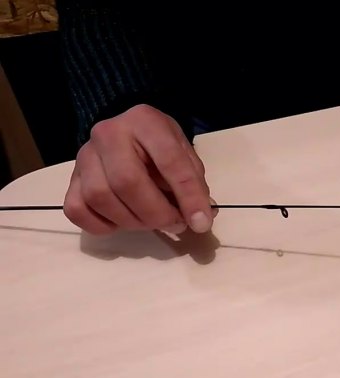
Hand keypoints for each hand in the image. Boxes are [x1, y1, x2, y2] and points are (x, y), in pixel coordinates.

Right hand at [63, 104, 216, 234]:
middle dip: (156, 213)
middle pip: (127, 182)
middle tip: (175, 223)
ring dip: (132, 221)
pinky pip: (77, 210)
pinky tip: (123, 221)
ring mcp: (84, 155)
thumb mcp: (184, 152)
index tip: (201, 223)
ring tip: (152, 221)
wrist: (128, 131)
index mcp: (145, 121)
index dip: (188, 196)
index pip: (169, 161)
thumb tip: (200, 219)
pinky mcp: (70, 178)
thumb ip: (193, 182)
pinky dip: (102, 225)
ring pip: (100, 198)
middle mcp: (108, 133)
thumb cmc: (159, 145)